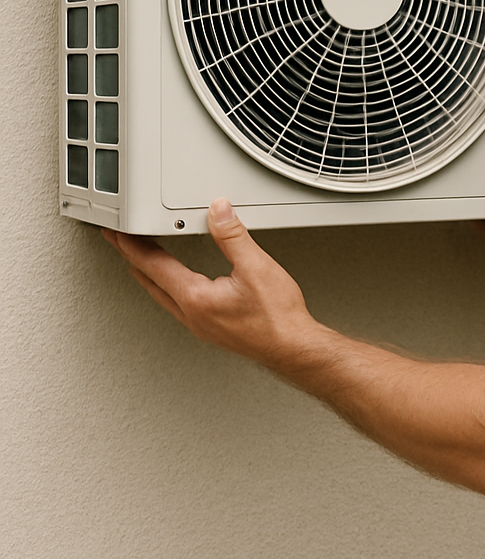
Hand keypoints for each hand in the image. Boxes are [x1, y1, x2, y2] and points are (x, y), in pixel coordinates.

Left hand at [103, 198, 316, 367]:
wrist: (293, 347)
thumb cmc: (277, 317)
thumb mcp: (256, 266)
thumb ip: (233, 236)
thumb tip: (218, 211)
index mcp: (196, 298)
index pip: (154, 266)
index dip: (132, 246)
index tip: (116, 234)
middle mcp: (192, 315)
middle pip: (151, 282)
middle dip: (133, 259)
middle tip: (119, 242)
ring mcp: (200, 325)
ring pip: (162, 295)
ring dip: (149, 274)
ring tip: (141, 259)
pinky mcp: (211, 329)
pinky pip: (177, 304)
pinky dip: (167, 287)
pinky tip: (177, 284)